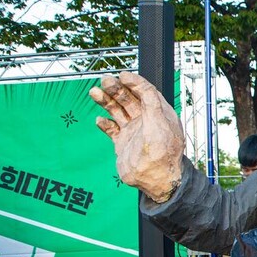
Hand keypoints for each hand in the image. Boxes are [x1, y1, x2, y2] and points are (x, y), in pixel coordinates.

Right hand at [90, 71, 184, 202]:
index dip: (135, 82)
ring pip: (118, 111)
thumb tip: (138, 83)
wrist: (155, 180)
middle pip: (130, 99)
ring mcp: (135, 132)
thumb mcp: (159, 121)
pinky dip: (104, 124)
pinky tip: (100, 120)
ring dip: (106, 101)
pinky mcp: (123, 143)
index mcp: (160, 114)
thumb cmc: (162, 152)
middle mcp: (147, 121)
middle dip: (117, 89)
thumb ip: (150, 100)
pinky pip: (112, 129)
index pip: (147, 92)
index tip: (123, 76)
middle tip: (105, 81)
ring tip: (94, 92)